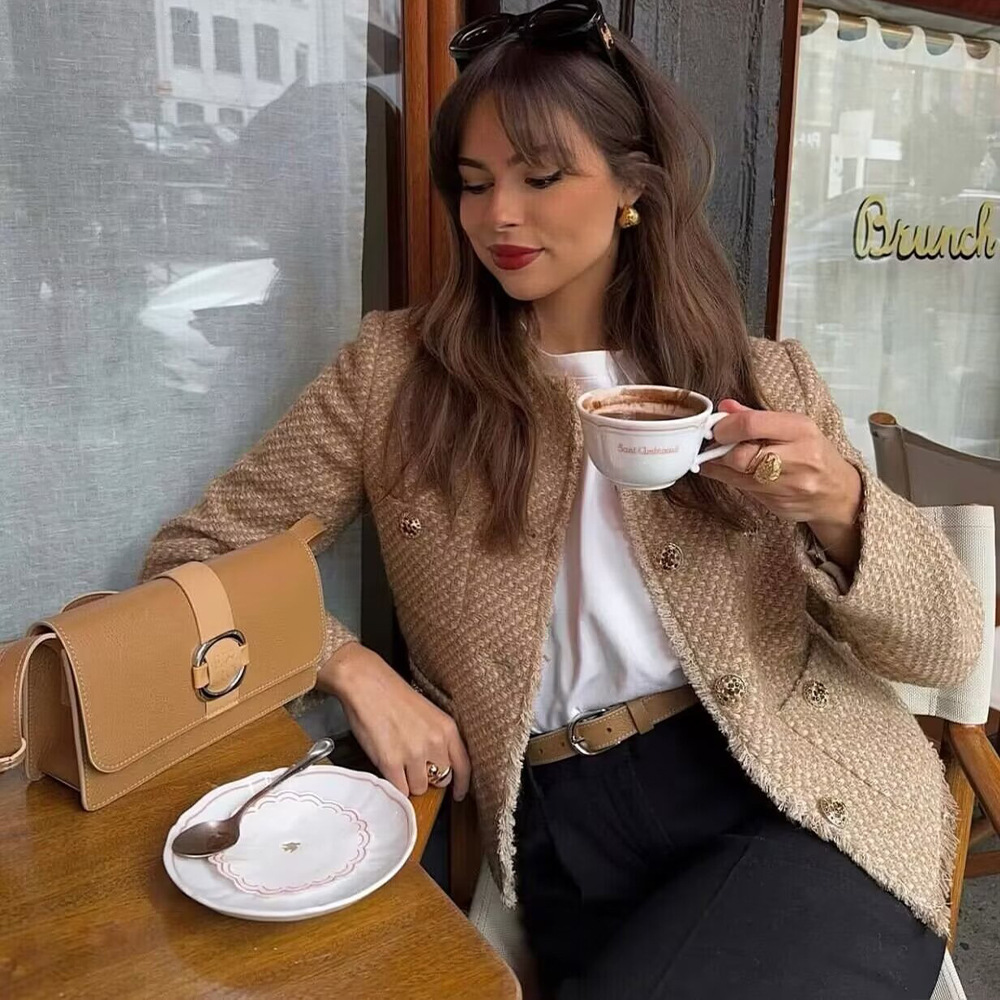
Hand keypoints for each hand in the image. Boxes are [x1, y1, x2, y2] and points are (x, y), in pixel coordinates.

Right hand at [317, 642, 470, 800]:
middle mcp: (435, 742)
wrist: (367, 684)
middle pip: (440, 780)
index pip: (463, 766)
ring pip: (419, 788)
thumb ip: (437, 738)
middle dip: (429, 778)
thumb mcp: (428, 713)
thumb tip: (436, 765)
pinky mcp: (391, 762)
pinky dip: (394, 785)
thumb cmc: (392, 695)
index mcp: (447, 728)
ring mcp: (413, 754)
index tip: (458, 793)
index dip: (462, 784)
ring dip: (409, 782)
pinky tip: (389, 770)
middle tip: (415, 768)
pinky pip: (400, 790)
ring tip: (398, 763)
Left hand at [698, 400, 861, 566]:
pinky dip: (731, 480)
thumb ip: (756, 417)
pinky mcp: (779, 504)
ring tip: (717, 457)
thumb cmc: (813, 453)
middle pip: (741, 456)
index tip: (716, 428)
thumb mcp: (793, 427)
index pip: (751, 424)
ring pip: (738, 477)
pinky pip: (745, 491)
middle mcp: (798, 458)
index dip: (724, 427)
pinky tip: (729, 472)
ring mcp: (789, 485)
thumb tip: (725, 408)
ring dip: (720, 466)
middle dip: (721, 450)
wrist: (838, 492)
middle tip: (714, 445)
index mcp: (801, 430)